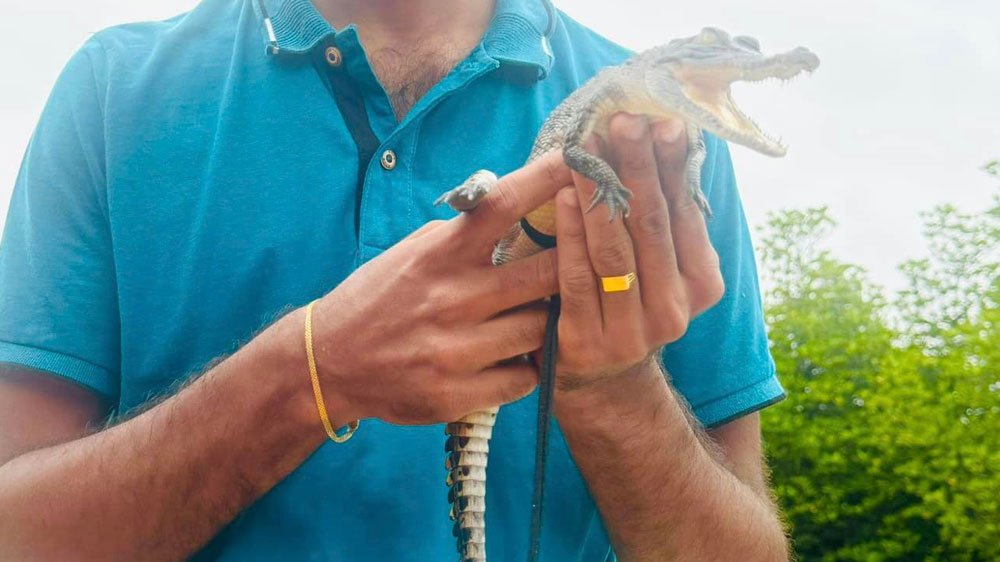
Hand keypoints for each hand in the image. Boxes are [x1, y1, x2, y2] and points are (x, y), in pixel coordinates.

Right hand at [306, 152, 571, 425]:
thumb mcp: (412, 252)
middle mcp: (451, 298)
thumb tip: (515, 204)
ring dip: (548, 320)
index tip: (581, 160)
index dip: (547, 179)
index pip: (504, 205)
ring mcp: (455, 350)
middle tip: (585, 262)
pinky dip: (528, 365)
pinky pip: (524, 376)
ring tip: (537, 315)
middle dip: (573, 264)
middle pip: (545, 272)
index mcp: (439, 255)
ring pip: (542, 328)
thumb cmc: (379, 298)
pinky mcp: (456, 394)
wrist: (329, 363)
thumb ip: (461, 234)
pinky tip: (516, 356)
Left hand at [553, 113, 724, 392]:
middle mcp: (674, 310)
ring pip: (616, 250)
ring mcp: (631, 331)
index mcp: (701, 283)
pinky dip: (570, 235)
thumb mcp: (659, 264)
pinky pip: (577, 279)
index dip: (672, 165)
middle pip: (653, 226)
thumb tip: (664, 137)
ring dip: (599, 193)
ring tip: (587, 148)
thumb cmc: (627, 299)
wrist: (601, 379)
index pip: (685, 213)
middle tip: (624, 121)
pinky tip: (564, 196)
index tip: (660, 121)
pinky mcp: (587, 342)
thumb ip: (664, 216)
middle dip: (638, 168)